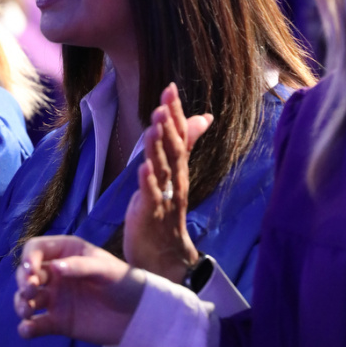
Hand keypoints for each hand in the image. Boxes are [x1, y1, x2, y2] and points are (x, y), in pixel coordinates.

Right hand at [14, 235, 145, 344]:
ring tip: (27, 312)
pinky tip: (28, 330)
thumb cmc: (124, 282)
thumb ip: (80, 266)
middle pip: (27, 274)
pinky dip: (27, 328)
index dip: (28, 258)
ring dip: (20, 303)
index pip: (36, 249)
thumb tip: (53, 268)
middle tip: (31, 291)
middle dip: (23, 281)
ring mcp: (56, 298)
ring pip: (27, 298)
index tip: (31, 271)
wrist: (138, 314)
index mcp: (66, 252)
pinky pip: (36, 325)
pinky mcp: (58, 322)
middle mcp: (56, 274)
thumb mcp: (105, 269)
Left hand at [124, 83, 212, 283]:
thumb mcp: (174, 173)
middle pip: (174, 149)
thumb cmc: (166, 210)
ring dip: (158, 148)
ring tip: (153, 127)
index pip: (180, 135)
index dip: (175, 113)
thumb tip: (202, 116)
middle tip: (163, 103)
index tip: (170, 88)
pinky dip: (148, 182)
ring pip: (163, 169)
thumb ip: (186, 143)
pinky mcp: (152, 216)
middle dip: (168, 125)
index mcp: (178, 168)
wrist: (165, 258)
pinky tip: (142, 168)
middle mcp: (176, 180)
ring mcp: (165, 198)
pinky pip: (151, 197)